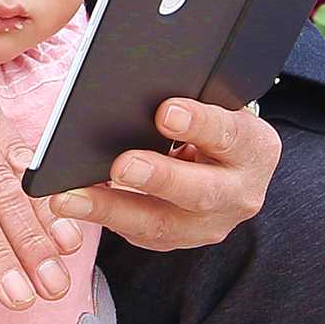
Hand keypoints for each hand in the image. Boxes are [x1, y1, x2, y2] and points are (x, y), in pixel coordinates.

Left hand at [40, 94, 281, 252]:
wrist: (231, 165)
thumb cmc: (215, 124)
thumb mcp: (217, 104)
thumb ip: (189, 99)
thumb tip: (136, 83)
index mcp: (255, 148)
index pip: (229, 133)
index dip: (199, 124)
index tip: (165, 111)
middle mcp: (240, 192)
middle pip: (200, 191)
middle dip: (158, 178)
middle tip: (121, 165)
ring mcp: (211, 224)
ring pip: (162, 225)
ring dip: (113, 210)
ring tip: (70, 198)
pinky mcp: (180, 239)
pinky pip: (140, 235)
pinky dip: (105, 219)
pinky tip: (73, 204)